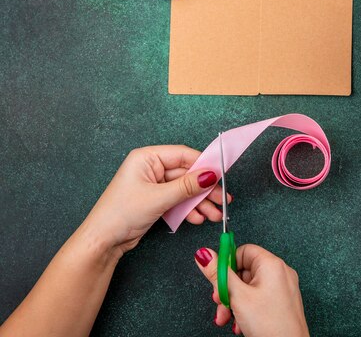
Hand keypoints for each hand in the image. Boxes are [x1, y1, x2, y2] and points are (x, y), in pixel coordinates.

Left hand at [82, 145, 230, 256]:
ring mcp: (154, 184)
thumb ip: (187, 186)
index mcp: (147, 157)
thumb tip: (210, 175)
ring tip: (214, 215)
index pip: (183, 155)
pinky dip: (190, 209)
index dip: (204, 165)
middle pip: (187, 174)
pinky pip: (179, 200)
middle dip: (205, 189)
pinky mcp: (156, 199)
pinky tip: (199, 218)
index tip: (221, 175)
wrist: (103, 241)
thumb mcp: (159, 198)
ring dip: (200, 202)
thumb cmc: (120, 213)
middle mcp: (151, 167)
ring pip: (185, 189)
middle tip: (222, 200)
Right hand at [194, 244, 308, 336]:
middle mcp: (280, 273)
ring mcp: (282, 289)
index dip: (227, 264)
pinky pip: (259, 299)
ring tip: (227, 318)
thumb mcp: (236, 296)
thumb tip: (204, 254)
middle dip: (228, 290)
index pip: (243, 250)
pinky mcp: (282, 303)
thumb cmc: (270, 325)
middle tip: (220, 302)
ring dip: (234, 303)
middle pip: (244, 272)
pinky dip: (246, 309)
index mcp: (272, 264)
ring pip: (249, 288)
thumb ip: (218, 274)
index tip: (216, 277)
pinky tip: (240, 324)